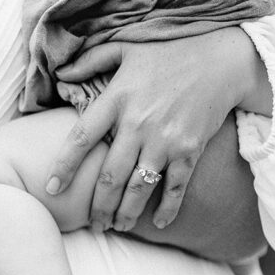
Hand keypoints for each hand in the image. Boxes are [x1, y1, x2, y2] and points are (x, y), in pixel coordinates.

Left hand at [47, 28, 268, 232]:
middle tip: (94, 225)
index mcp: (117, 98)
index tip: (51, 189)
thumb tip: (60, 73)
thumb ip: (90, 61)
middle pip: (110, 177)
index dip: (64, 166)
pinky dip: (167, 209)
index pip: (81, 138)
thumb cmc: (168, 51)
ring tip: (117, 227)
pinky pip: (174, 187)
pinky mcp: (190, 149)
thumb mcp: (125, 47)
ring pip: (138, 188)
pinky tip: (156, 224)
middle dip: (99, 207)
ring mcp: (165, 139)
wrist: (222, 58)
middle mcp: (138, 123)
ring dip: (126, 214)